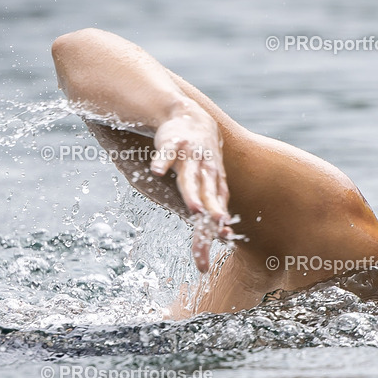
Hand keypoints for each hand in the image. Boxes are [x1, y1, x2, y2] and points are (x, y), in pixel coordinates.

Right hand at [149, 108, 231, 271]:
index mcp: (214, 186)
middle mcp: (206, 173)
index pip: (214, 213)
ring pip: (191, 178)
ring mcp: (190, 158)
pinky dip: (162, 162)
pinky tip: (156, 172)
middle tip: (218, 233)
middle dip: (212, 216)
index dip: (212, 234)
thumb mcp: (205, 185)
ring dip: (193, 193)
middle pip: (208, 199)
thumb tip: (222, 235)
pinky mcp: (173, 144)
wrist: (190, 118)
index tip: (207, 260)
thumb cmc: (196, 159)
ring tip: (195, 209)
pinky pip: (165, 154)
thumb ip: (209, 208)